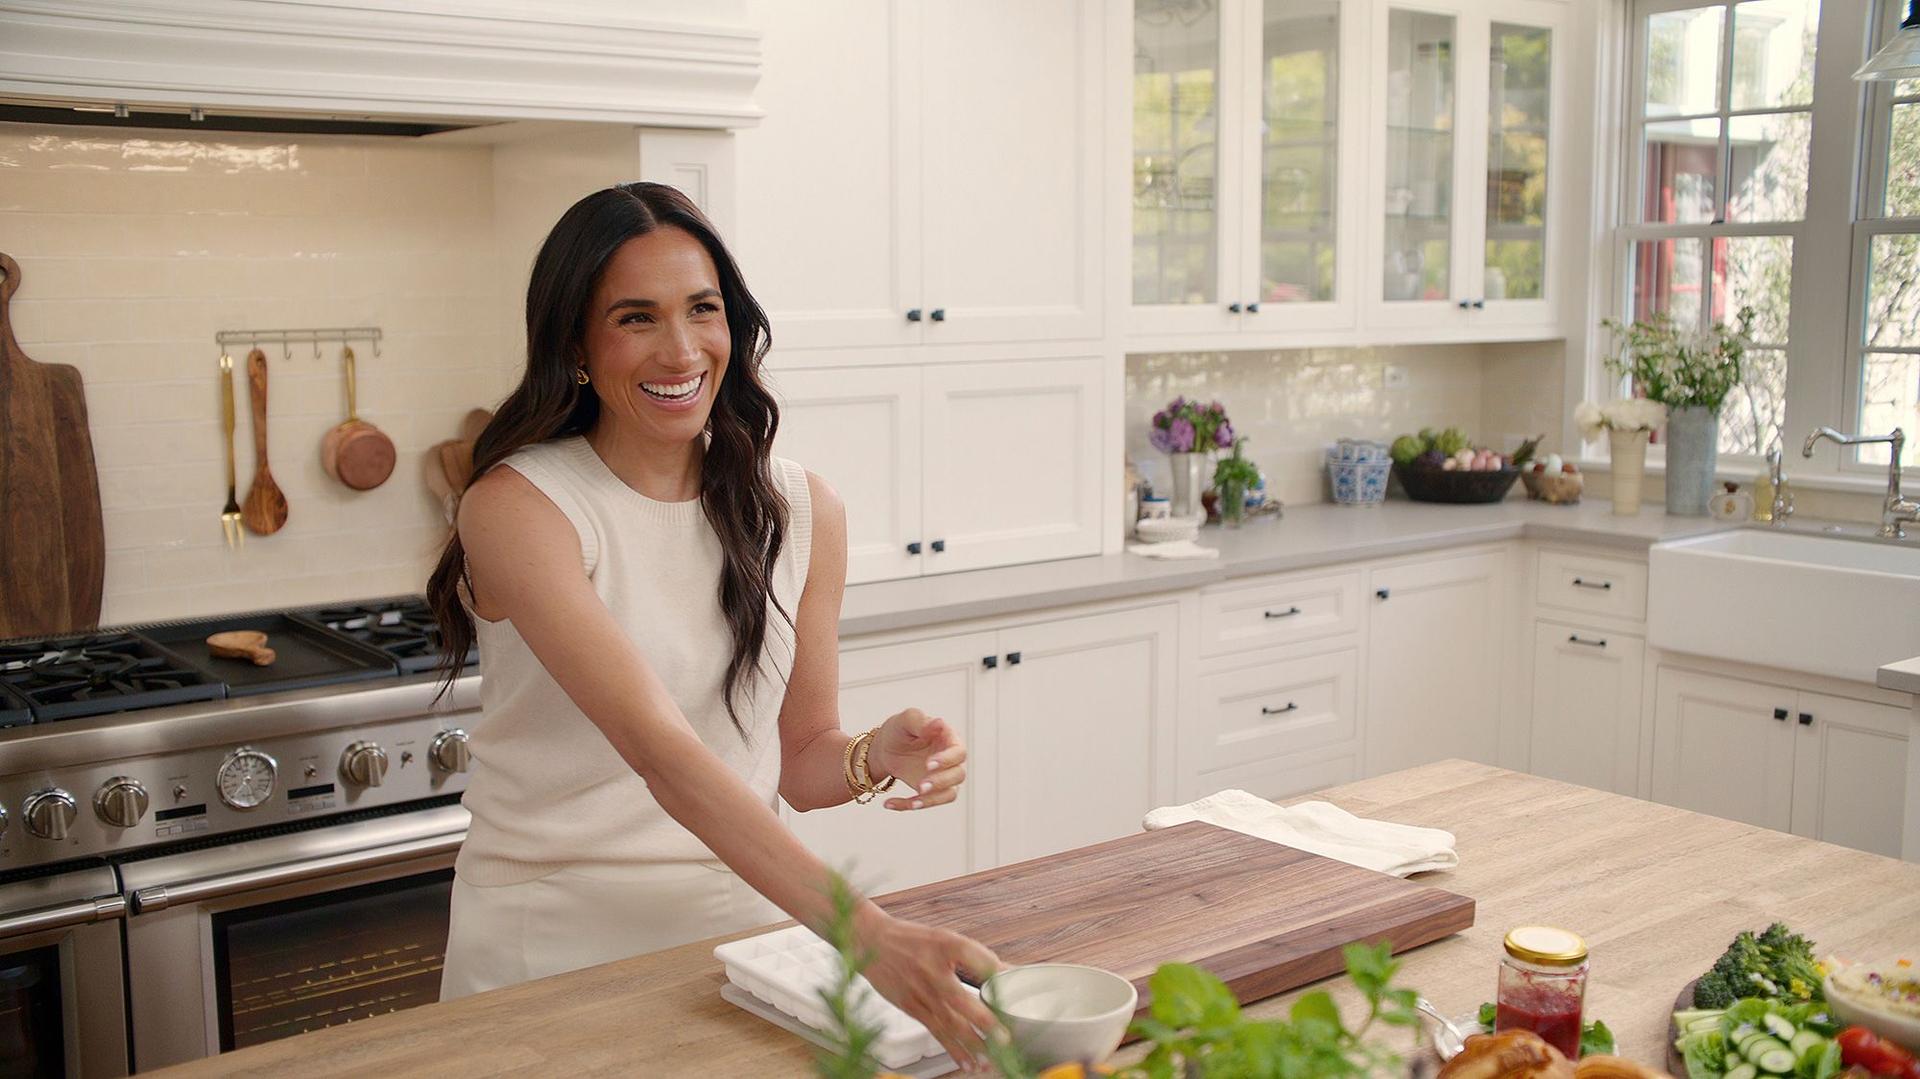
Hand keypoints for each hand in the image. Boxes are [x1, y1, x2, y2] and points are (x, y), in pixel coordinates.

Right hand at [855, 905, 1000, 1069]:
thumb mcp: (946, 939)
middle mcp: (933, 971)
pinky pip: (936, 1031)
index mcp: (947, 945)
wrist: (871, 941)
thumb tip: (1009, 973)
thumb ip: (977, 957)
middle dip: (984, 1022)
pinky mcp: (912, 1007)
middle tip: (1005, 1040)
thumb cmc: (913, 940)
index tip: (1018, 985)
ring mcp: (921, 992)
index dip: (999, 974)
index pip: (980, 959)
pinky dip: (953, 1049)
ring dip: (971, 1045)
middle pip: (963, 1000)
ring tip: (989, 1062)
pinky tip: (967, 1063)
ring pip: (950, 1024)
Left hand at [870, 708, 967, 811]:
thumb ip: (922, 722)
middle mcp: (950, 760)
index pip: (958, 752)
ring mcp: (943, 778)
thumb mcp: (907, 720)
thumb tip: (940, 723)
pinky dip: (908, 805)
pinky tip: (889, 803)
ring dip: (931, 800)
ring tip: (911, 802)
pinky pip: (926, 803)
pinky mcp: (931, 792)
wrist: (885, 748)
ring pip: (948, 794)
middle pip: (958, 775)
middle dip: (940, 783)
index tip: (928, 764)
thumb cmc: (900, 730)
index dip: (946, 760)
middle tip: (921, 786)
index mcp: (949, 739)